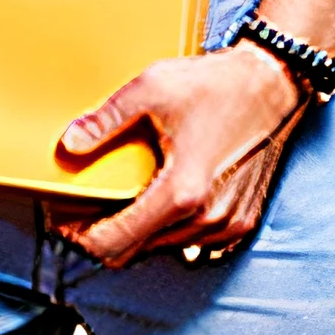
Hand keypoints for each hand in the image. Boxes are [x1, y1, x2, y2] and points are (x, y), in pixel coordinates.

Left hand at [52, 42, 308, 269]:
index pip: (117, 241)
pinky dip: (169, 229)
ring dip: (138, 231)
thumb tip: (71, 142)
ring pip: (164, 248)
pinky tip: (159, 201)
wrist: (271, 84)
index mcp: (182, 191)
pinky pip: (193, 242)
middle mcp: (206, 218)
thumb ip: (108, 119)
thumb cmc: (219, 83)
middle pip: (137, 250)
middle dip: (103, 233)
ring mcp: (226, 225)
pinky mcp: (240, 222)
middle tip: (82, 210)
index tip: (63, 221)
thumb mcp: (153, 87)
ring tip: (119, 200)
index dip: (80, 236)